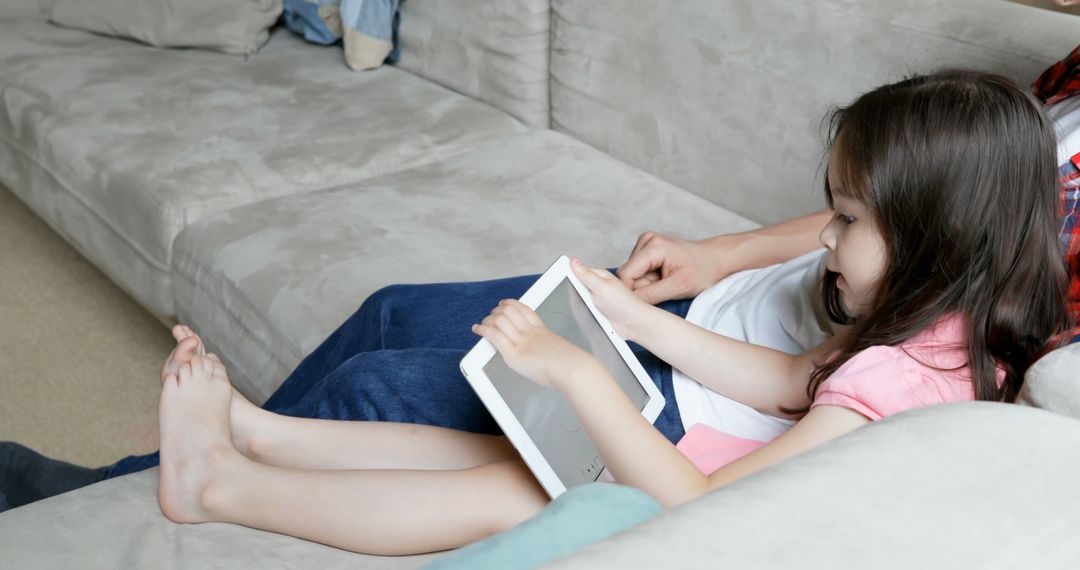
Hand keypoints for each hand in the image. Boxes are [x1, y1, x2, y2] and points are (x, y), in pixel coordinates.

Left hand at [472, 299, 600, 390]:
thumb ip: (550, 352)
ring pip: (500, 319)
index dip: (512, 304)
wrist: (573, 370)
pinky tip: (477, 329)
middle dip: (498, 311)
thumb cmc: (572, 367)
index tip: (505, 304)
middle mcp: (531, 332)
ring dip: (488, 320)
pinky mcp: (514, 353)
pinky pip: (495, 335)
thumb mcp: (560, 352)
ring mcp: (522, 341)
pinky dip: (483, 330)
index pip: (525, 309)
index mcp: (543, 331)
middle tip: (491, 316)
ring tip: (483, 324)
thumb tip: (548, 361)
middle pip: (510, 311)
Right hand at [569, 257, 651, 341]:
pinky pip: (581, 311)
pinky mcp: (595, 312)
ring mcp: (595, 300)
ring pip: (577, 300)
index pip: (577, 271)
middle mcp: (596, 286)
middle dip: (572, 292)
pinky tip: (586, 317)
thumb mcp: (601, 286)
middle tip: (579, 297)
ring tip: (587, 309)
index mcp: (598, 275)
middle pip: (575, 286)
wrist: (632, 325)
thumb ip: (585, 275)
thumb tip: (573, 260)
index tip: (558, 278)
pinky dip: (582, 314)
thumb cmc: (624, 304)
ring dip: (578, 305)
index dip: (567, 274)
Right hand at [616, 231, 730, 303]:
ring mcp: (646, 243)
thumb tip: (628, 303)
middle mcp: (647, 240)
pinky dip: (649, 279)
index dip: (630, 292)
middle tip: (664, 290)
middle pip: (628, 274)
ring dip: (645, 284)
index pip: (626, 274)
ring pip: (632, 274)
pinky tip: (664, 277)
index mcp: (653, 246)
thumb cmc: (704, 270)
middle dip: (641, 288)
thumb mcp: (678, 287)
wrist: (716, 259)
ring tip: (666, 282)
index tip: (643, 304)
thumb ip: (650, 295)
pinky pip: (638, 270)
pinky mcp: (648, 249)